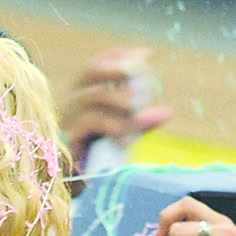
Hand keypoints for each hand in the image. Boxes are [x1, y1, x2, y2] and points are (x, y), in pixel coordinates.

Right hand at [58, 47, 171, 171]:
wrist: (80, 182)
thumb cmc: (100, 153)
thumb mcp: (124, 133)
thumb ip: (141, 122)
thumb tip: (167, 113)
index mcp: (83, 94)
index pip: (97, 64)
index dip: (119, 56)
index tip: (145, 53)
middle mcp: (72, 100)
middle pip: (90, 71)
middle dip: (117, 68)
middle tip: (140, 74)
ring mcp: (68, 117)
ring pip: (93, 95)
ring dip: (119, 98)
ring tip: (136, 106)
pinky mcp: (69, 137)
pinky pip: (91, 122)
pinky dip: (112, 125)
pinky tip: (126, 136)